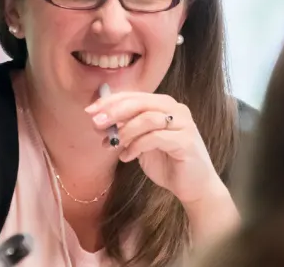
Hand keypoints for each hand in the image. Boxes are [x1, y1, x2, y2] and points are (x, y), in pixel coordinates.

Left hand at [86, 92, 220, 204]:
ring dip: (124, 131)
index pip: (134, 95)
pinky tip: (126, 157)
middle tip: (97, 124)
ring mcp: (183, 124)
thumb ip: (126, 129)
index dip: (110, 101)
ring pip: (148, 118)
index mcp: (164, 105)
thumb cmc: (167, 163)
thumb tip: (99, 120)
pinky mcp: (186, 141)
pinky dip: (136, 146)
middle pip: (141, 102)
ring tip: (111, 145)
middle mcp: (176, 109)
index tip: (90, 111)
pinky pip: (155, 138)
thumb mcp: (140, 143)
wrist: (193, 187)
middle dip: (114, 112)